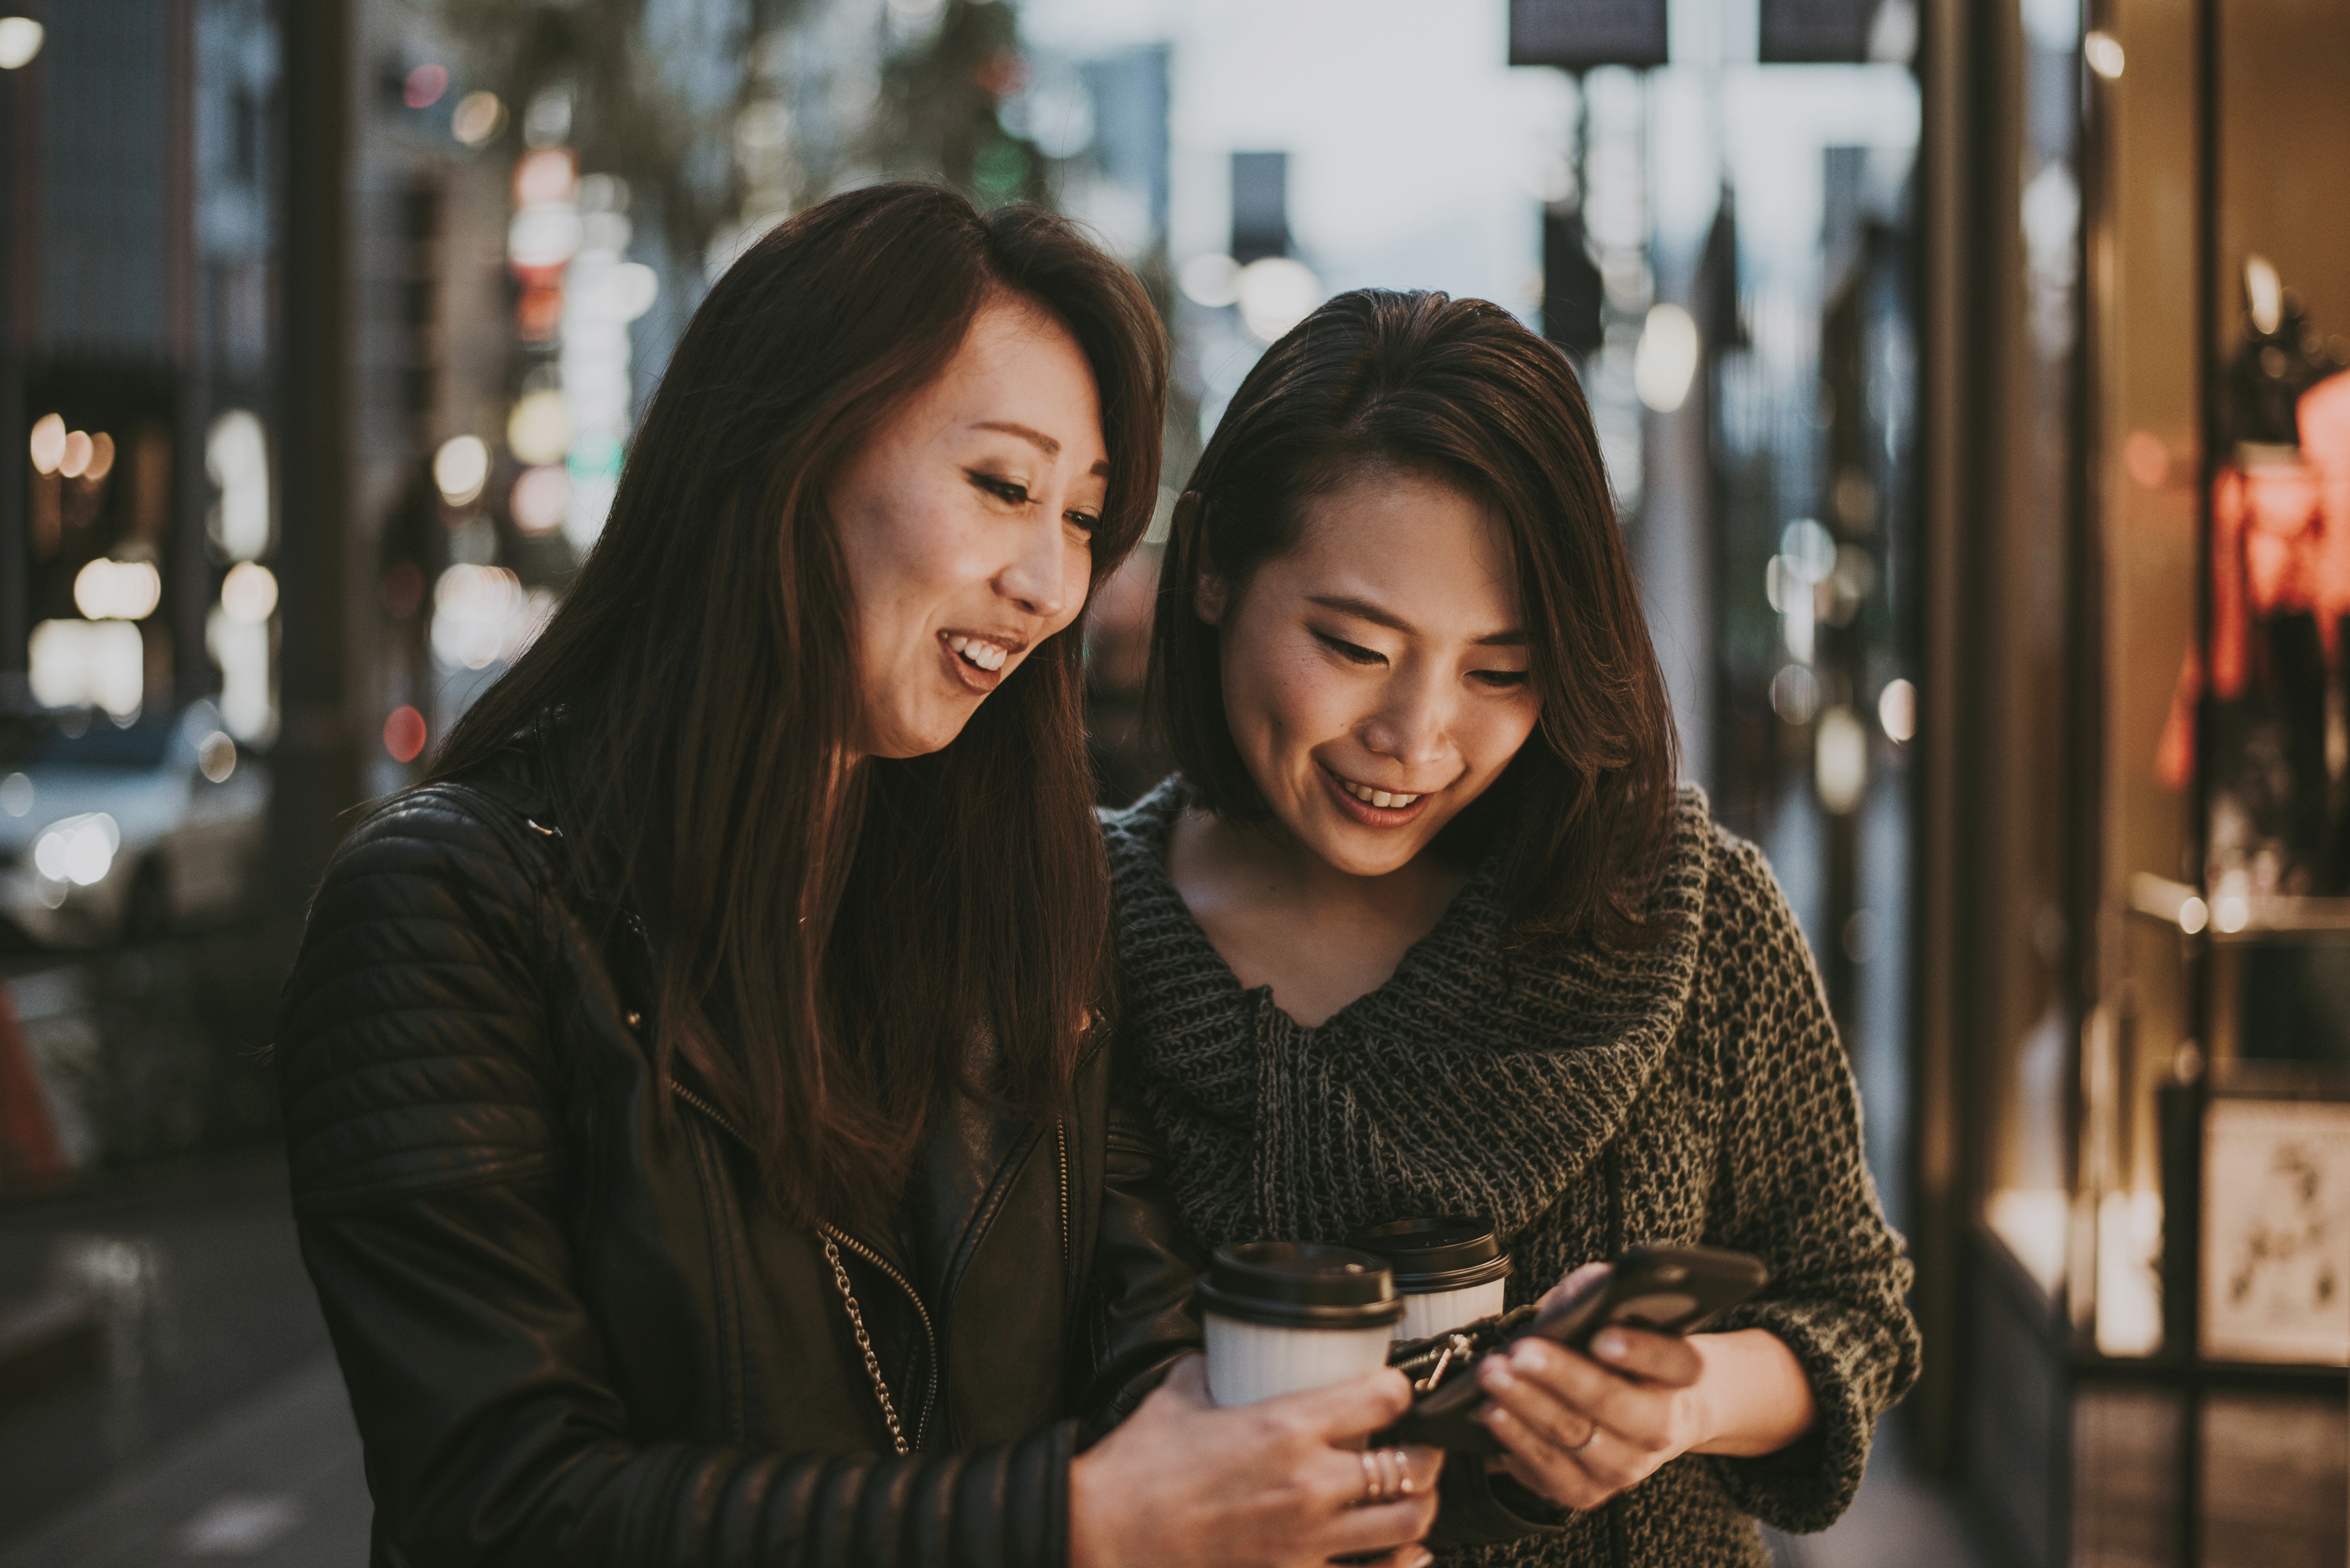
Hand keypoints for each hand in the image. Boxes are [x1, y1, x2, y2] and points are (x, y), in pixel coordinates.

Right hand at [1069, 1355, 1443, 1567]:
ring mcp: (1308, 1541)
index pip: (1384, 1397)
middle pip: (1414, 1465)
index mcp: (1285, 1427)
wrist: (1103, 1538)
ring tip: (1411, 1494)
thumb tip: (1223, 1355)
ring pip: (1409, 1523)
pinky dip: (1401, 1563)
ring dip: (1419, 1504)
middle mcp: (1310, 1485)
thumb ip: (1212, 1370)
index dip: (1399, 1388)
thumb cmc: (1135, 1474)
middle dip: (1424, 1451)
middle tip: (1415, 1444)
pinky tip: (1401, 1552)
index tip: (1395, 1389)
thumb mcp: (1177, 1396)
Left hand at [1471, 1264, 1815, 1510]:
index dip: (1638, 1350)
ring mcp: (1628, 1465)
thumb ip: (1598, 1299)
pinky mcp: (1592, 1491)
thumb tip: (1571, 1299)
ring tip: (1495, 1378)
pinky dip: (1518, 1443)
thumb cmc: (1627, 1352)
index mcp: (1683, 1374)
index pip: (1671, 1359)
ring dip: (1528, 1407)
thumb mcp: (1622, 1313)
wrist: (1652, 1411)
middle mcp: (1662, 1426)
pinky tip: (1494, 1415)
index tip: (1601, 1337)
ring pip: (1576, 1438)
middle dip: (1561, 1376)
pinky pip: (1550, 1474)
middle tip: (1521, 1353)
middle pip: (1613, 1403)